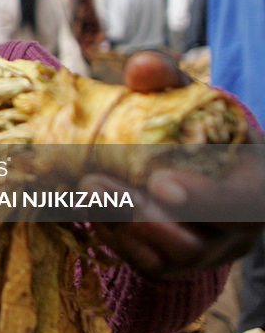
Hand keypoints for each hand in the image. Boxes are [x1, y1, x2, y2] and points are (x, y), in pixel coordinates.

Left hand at [81, 51, 263, 277]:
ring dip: (119, 224)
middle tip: (92, 182)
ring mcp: (206, 253)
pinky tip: (87, 206)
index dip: (205, 198)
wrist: (198, 166)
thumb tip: (141, 66)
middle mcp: (237, 232)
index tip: (158, 180)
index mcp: (256, 189)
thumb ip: (170, 82)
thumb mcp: (192, 100)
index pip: (242, 204)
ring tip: (84, 188)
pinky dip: (113, 235)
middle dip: (141, 214)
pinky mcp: (174, 265)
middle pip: (195, 242)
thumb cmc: (199, 128)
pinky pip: (144, 262)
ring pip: (166, 257)